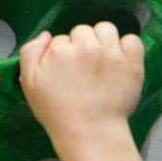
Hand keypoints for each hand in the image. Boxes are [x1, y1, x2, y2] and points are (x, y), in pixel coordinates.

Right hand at [19, 22, 143, 143]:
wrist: (88, 131)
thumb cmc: (55, 110)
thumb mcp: (29, 82)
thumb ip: (30, 53)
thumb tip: (46, 35)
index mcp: (60, 50)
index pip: (59, 39)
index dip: (59, 54)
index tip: (62, 71)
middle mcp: (87, 46)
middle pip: (82, 31)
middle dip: (79, 44)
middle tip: (80, 67)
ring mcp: (112, 53)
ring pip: (105, 29)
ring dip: (101, 39)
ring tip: (99, 59)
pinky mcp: (132, 62)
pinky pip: (131, 40)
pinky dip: (125, 46)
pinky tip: (118, 59)